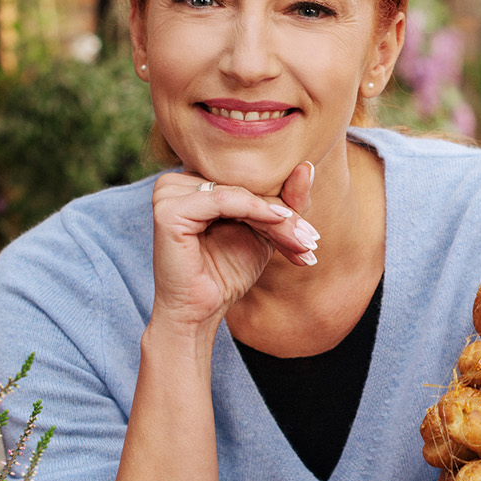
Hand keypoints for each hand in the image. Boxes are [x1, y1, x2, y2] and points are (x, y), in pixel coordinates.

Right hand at [150, 163, 317, 328]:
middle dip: (284, 216)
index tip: (312, 235)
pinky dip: (255, 210)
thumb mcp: (263, 233)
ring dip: (276, 218)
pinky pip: (223, 200)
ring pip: (239, 193)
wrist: (199, 313)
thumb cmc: (226, 273)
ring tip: (303, 242)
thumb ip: (284, 202)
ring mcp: (168, 192)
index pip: (247, 182)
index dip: (283, 205)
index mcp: (194, 182)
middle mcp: (177, 181)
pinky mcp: (168, 209)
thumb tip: (307, 167)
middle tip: (311, 241)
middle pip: (245, 187)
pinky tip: (280, 221)